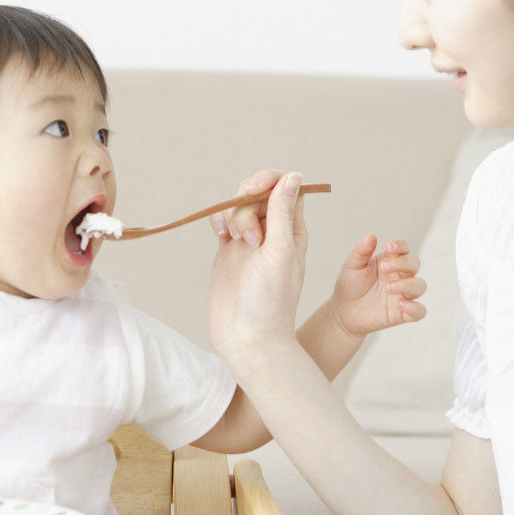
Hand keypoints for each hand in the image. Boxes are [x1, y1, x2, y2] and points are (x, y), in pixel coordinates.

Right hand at [208, 171, 308, 359]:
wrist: (247, 338)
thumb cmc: (270, 301)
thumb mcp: (280, 253)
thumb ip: (283, 214)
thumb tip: (294, 176)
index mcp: (294, 231)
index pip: (289, 188)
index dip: (271, 180)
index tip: (254, 189)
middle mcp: (274, 232)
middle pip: (259, 193)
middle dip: (247, 202)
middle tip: (248, 235)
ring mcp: (250, 240)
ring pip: (239, 205)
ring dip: (233, 214)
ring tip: (235, 240)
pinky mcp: (228, 249)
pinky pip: (223, 220)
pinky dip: (219, 220)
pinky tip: (219, 234)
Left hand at [331, 235, 426, 336]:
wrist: (343, 311)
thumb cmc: (350, 285)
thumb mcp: (352, 266)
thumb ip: (362, 251)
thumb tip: (371, 236)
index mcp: (390, 261)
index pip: (404, 248)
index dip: (401, 245)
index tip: (390, 247)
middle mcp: (400, 276)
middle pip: (415, 264)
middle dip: (403, 263)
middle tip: (383, 267)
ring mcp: (403, 294)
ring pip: (420, 286)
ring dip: (408, 285)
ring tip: (388, 288)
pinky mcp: (402, 313)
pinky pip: (419, 311)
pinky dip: (415, 308)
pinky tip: (400, 305)